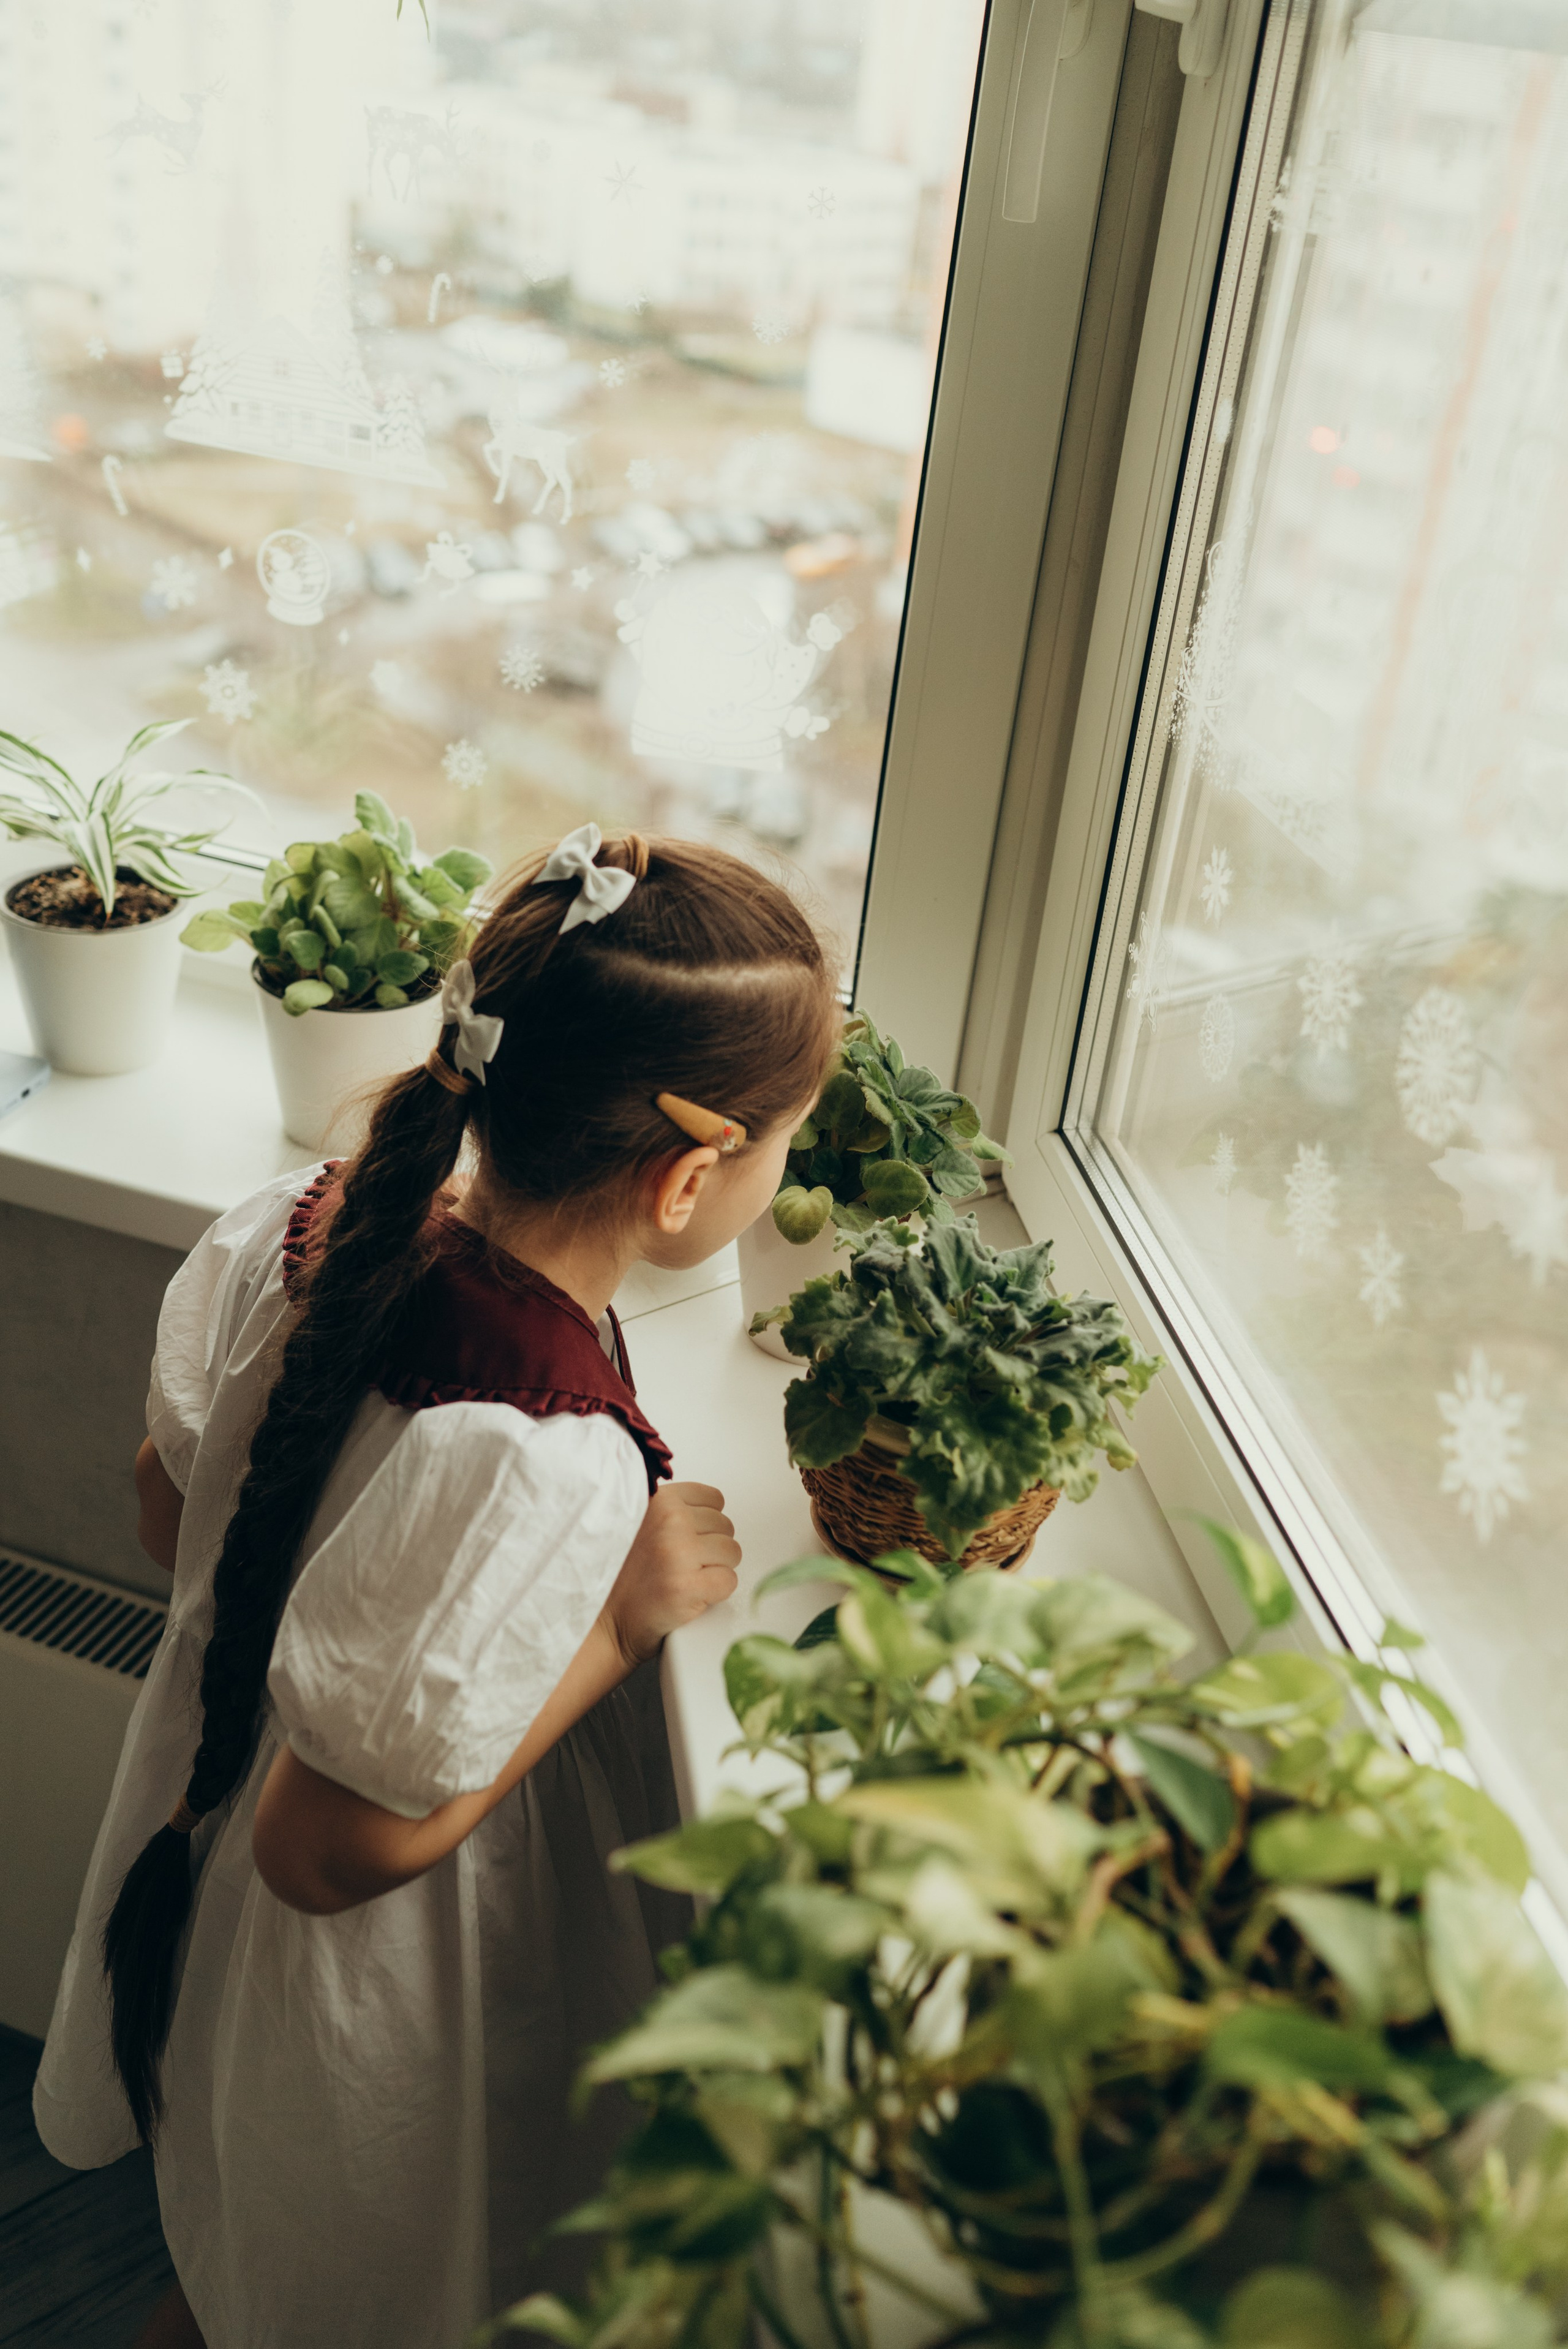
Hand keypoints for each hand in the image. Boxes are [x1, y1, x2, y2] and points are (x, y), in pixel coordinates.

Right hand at [605, 1480, 740, 1664]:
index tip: (689, 1540)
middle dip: (711, 1548)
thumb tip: (713, 1510)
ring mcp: (679, 1552)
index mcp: (659, 1500)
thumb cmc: (621, 1575)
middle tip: (681, 1565)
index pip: (714, 1499)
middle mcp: (670, 1520)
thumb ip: (670, 1510)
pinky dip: (716, 1592)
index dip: (706, 1524)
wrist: (602, 1619)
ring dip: (715, 1569)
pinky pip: (729, 1581)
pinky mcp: (687, 1586)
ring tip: (684, 1579)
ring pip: (732, 1553)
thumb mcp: (637, 1522)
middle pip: (725, 1527)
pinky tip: (689, 1595)